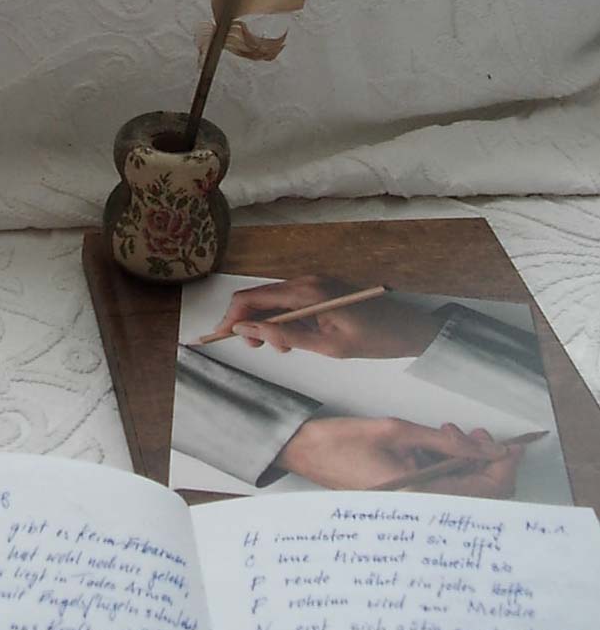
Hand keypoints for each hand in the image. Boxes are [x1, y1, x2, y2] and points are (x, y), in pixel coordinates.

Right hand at [207, 275, 442, 357]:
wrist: (409, 328)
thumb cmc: (374, 339)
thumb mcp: (327, 346)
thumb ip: (285, 336)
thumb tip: (247, 330)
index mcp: (306, 291)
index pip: (253, 297)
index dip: (231, 316)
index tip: (220, 337)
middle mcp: (306, 280)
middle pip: (259, 296)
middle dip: (247, 321)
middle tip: (255, 349)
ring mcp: (314, 282)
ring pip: (273, 300)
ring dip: (266, 322)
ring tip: (280, 348)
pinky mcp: (320, 289)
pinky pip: (290, 301)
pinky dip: (282, 319)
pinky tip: (293, 339)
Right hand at [277, 417, 522, 497]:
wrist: (306, 453)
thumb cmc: (343, 442)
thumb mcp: (399, 431)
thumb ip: (445, 443)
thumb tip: (485, 448)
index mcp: (417, 497)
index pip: (482, 492)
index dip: (502, 469)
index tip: (511, 447)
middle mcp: (417, 510)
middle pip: (477, 498)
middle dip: (488, 465)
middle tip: (480, 436)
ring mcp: (411, 507)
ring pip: (461, 493)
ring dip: (468, 464)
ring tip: (453, 433)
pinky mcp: (406, 501)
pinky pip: (442, 490)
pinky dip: (450, 469)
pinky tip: (440, 444)